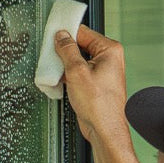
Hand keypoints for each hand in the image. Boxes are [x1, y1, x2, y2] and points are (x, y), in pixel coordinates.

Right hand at [54, 25, 130, 145]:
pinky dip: (68, 76)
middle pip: (80, 46)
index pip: (83, 32)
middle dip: (65, 53)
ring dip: (65, 66)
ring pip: (77, 61)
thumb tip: (61, 36)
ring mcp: (103, 72)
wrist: (104, 130)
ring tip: (58, 73)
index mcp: (110, 50)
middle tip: (54, 58)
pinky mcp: (95, 84)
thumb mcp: (76, 71)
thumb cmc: (99, 106)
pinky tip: (61, 82)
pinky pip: (78, 73)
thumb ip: (67, 50)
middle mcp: (109, 59)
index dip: (66, 34)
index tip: (53, 36)